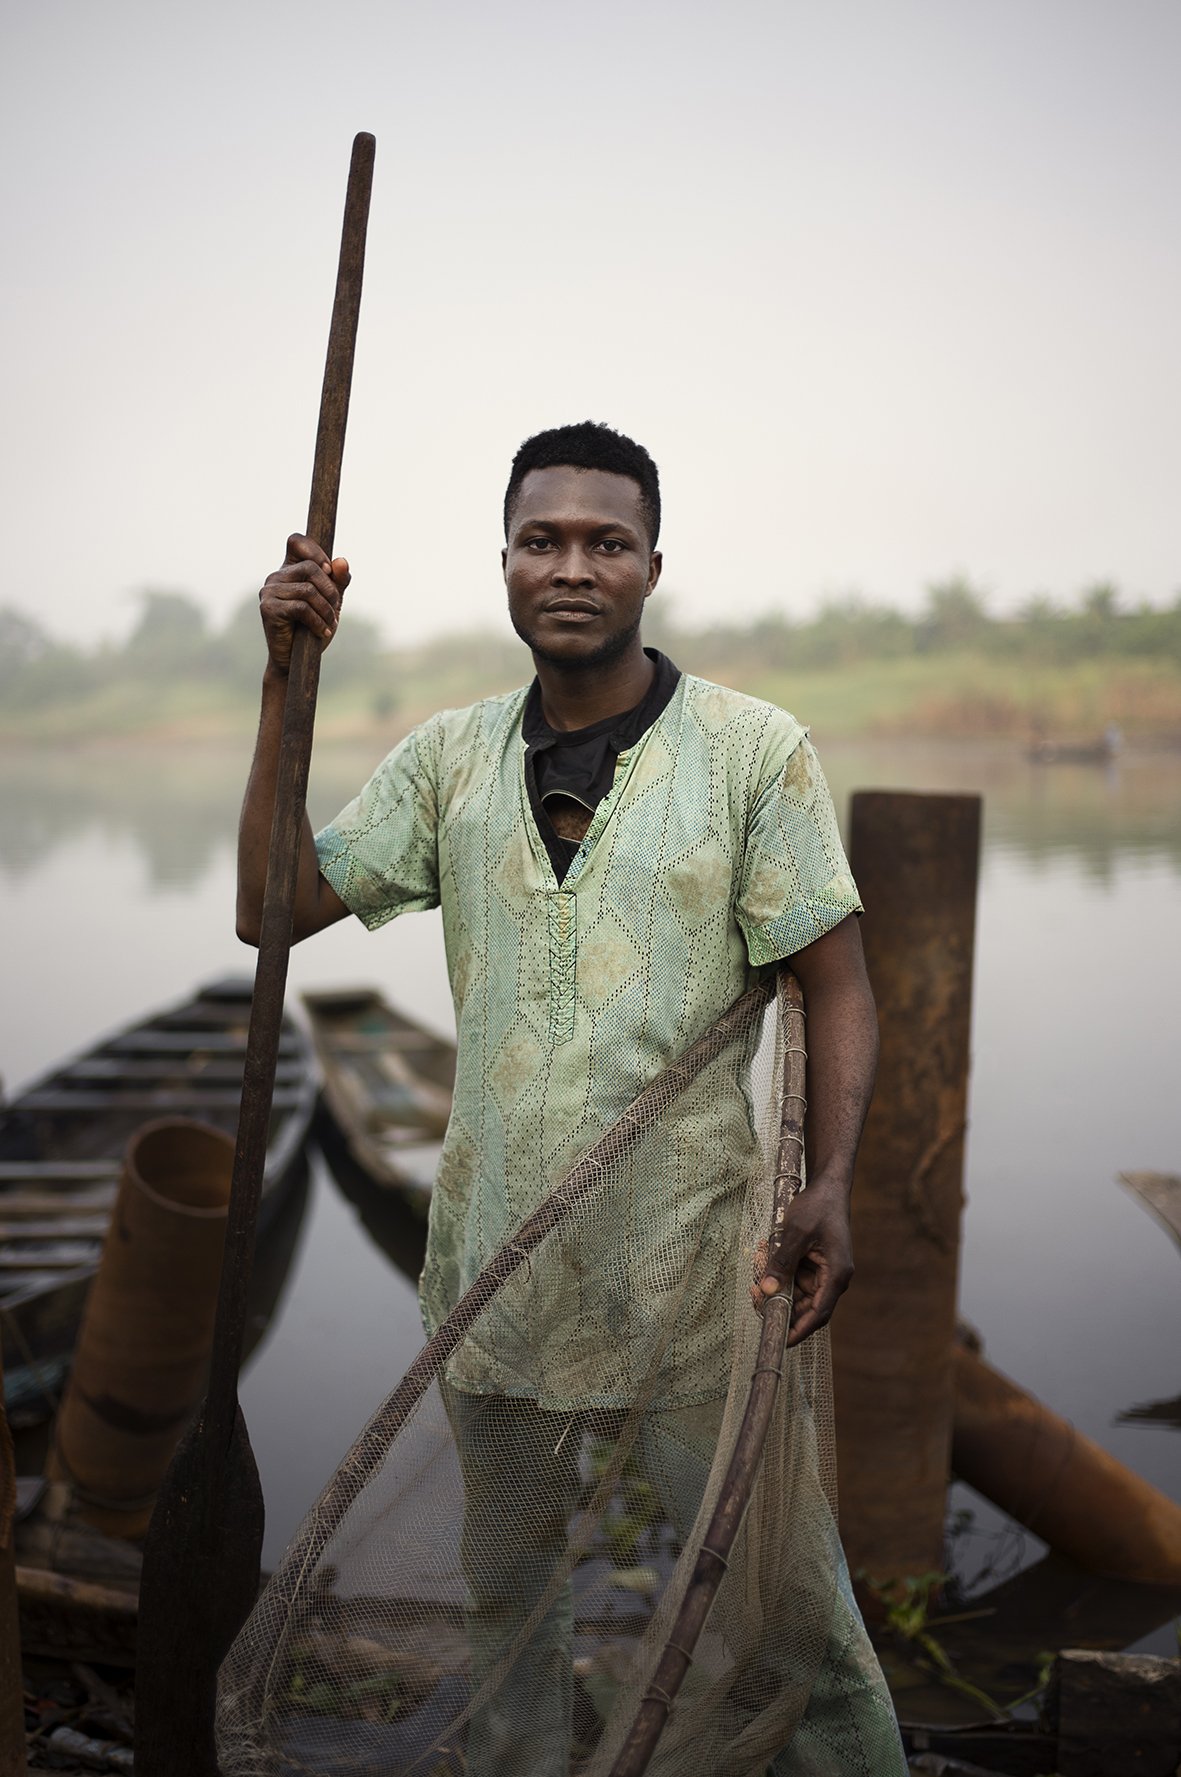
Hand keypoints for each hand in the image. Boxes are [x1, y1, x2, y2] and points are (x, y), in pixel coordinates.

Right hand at [259, 533, 350, 673]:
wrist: (295, 660)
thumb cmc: (313, 627)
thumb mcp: (332, 602)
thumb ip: (339, 581)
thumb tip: (341, 561)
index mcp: (289, 569)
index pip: (296, 541)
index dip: (316, 551)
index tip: (329, 572)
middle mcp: (275, 577)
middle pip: (310, 567)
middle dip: (330, 590)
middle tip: (335, 609)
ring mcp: (269, 591)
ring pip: (308, 589)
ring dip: (326, 609)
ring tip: (329, 623)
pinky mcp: (268, 608)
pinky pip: (301, 607)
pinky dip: (317, 620)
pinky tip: (322, 631)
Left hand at [750, 1181, 853, 1347]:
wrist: (827, 1187)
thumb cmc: (817, 1207)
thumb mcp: (795, 1232)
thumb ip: (782, 1262)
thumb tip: (767, 1290)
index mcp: (836, 1274)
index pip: (818, 1313)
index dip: (799, 1330)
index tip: (781, 1342)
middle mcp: (833, 1278)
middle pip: (806, 1306)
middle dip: (781, 1304)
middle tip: (755, 1298)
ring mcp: (825, 1272)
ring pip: (798, 1292)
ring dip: (778, 1287)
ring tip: (757, 1271)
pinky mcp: (816, 1265)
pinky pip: (796, 1278)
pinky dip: (781, 1274)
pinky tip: (765, 1258)